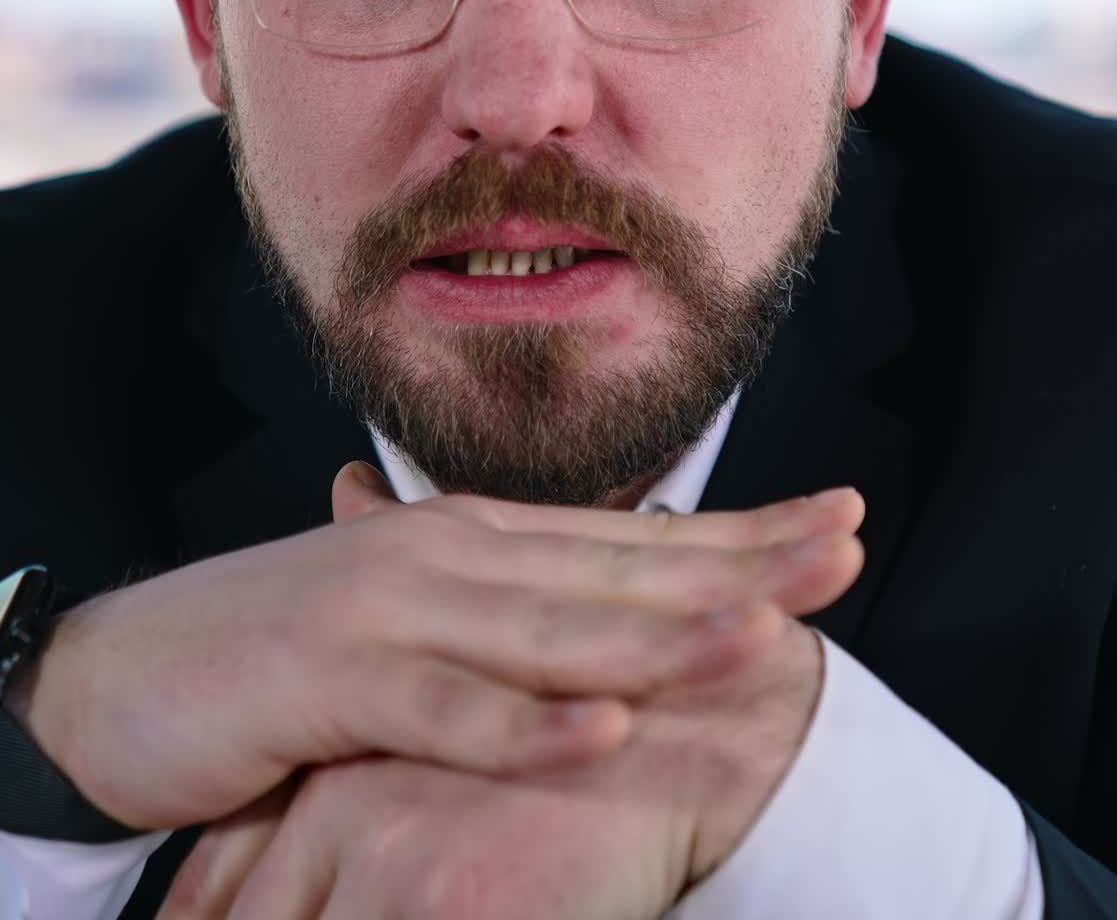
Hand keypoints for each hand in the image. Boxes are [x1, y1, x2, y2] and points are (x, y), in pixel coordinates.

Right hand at [158, 490, 862, 919]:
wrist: (132, 671)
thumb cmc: (295, 649)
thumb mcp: (425, 621)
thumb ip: (515, 618)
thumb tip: (618, 634)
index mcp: (483, 540)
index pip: (638, 538)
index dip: (743, 532)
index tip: (837, 523)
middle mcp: (454, 556)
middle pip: (622, 568)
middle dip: (742, 564)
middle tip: (846, 551)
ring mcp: (395, 609)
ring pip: (551, 630)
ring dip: (661, 637)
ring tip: (763, 634)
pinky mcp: (333, 678)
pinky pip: (446, 710)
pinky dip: (524, 725)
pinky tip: (600, 731)